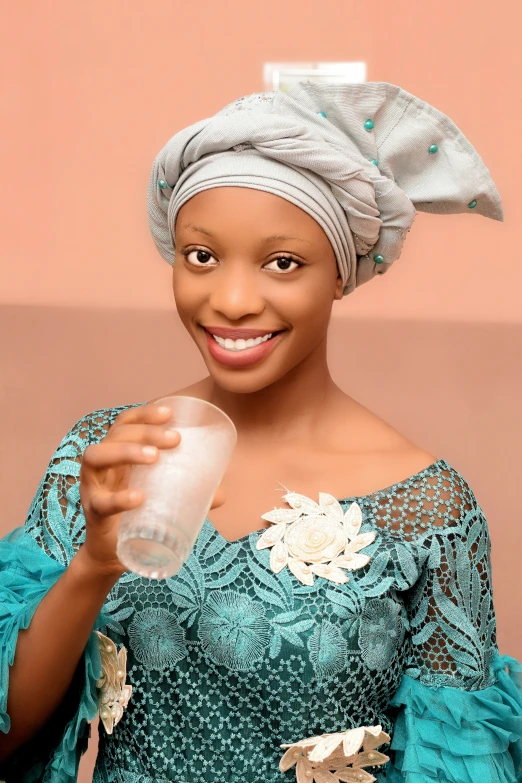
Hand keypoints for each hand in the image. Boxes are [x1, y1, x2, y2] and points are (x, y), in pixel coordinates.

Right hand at [77, 402, 225, 576]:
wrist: (111, 554)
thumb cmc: (135, 516)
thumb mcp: (161, 499)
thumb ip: (188, 494)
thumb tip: (222, 493)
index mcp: (117, 455)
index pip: (125, 423)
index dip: (144, 413)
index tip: (170, 413)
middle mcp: (101, 466)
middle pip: (115, 434)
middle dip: (145, 431)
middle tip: (174, 439)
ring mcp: (92, 488)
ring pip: (96, 457)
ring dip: (125, 451)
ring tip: (153, 456)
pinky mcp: (92, 514)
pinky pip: (100, 503)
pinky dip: (119, 498)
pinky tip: (138, 497)